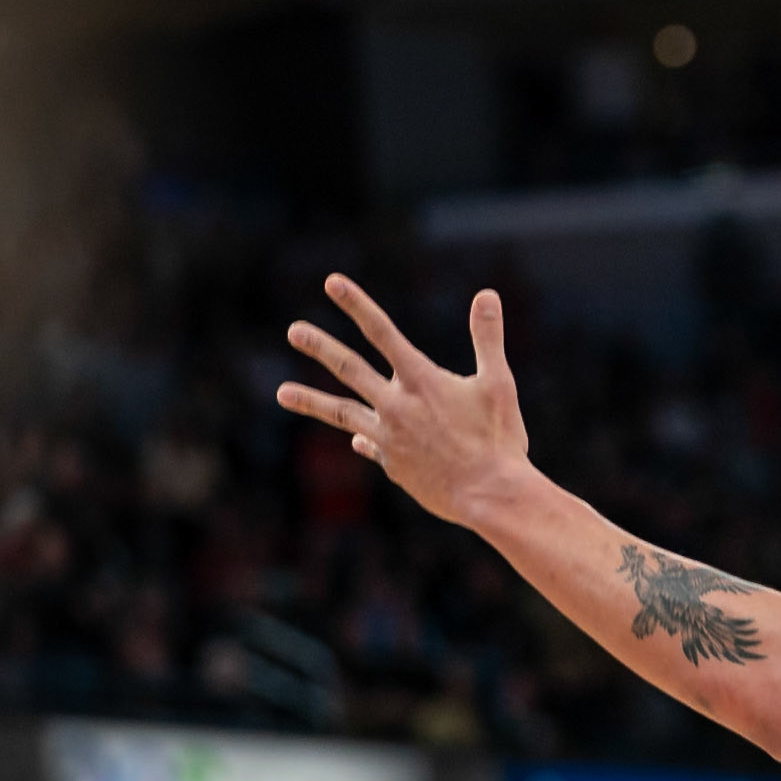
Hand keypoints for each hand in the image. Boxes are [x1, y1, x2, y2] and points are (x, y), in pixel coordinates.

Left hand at [277, 275, 529, 527]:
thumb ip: (487, 337)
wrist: (489, 497)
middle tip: (293, 330)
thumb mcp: (498, 383)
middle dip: (320, 347)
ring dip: (310, 401)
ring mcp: (389, 438)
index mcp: (421, 381)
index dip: (356, 304)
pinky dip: (363, 435)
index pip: (382, 332)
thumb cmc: (499, 438)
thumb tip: (487, 293)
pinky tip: (359, 437)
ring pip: (342, 413)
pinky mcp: (391, 464)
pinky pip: (370, 443)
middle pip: (350, 369)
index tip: (332, 283)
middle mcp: (397, 407)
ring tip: (281, 393)